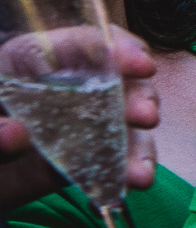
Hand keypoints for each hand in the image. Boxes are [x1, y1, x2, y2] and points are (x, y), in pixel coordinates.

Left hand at [0, 28, 159, 211]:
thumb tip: (18, 135)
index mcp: (33, 63)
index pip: (83, 44)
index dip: (118, 48)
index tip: (142, 66)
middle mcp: (68, 88)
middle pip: (118, 82)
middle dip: (140, 97)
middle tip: (145, 117)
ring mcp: (83, 124)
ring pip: (127, 125)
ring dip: (141, 145)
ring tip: (140, 173)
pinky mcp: (89, 157)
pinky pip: (119, 160)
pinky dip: (130, 171)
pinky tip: (131, 184)